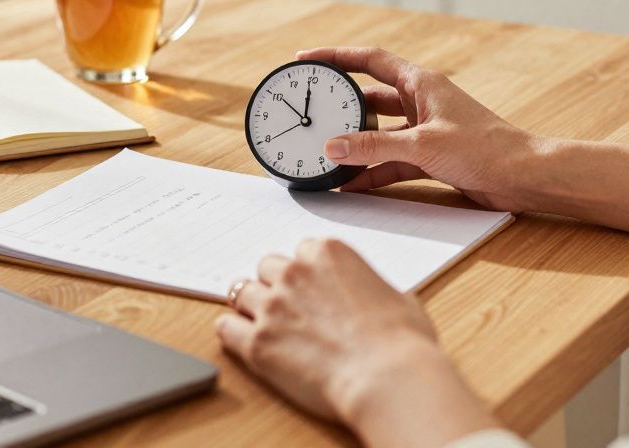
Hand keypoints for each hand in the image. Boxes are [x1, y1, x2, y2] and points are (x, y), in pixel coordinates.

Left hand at [216, 239, 441, 419]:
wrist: (389, 378)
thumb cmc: (403, 342)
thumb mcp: (400, 299)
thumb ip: (373, 288)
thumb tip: (376, 300)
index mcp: (328, 253)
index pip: (303, 251)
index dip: (307, 272)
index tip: (312, 288)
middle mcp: (295, 273)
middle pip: (268, 267)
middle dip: (276, 285)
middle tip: (288, 307)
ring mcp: (272, 306)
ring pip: (241, 292)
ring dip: (251, 306)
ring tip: (263, 322)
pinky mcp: (257, 343)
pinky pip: (226, 327)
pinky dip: (232, 332)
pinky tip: (241, 338)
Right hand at [297, 47, 535, 211]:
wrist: (523, 176)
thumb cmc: (485, 148)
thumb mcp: (423, 146)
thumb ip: (374, 147)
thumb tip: (334, 147)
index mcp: (420, 83)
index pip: (369, 60)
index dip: (336, 57)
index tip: (307, 58)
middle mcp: (421, 102)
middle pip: (370, 98)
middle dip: (340, 108)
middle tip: (311, 115)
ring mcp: (425, 129)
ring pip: (379, 133)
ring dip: (356, 145)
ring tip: (326, 157)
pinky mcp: (430, 155)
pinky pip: (391, 160)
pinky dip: (372, 171)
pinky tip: (351, 185)